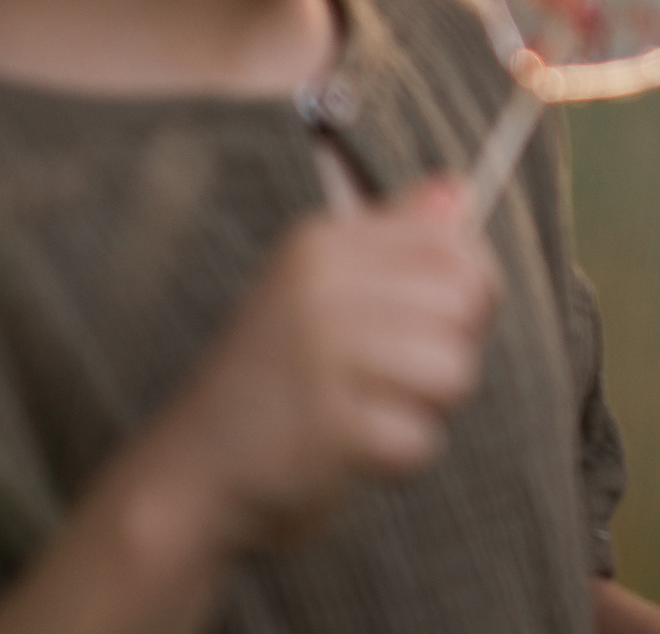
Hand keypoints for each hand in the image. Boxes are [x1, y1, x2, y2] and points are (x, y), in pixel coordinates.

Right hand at [151, 176, 500, 553]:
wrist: (190, 472)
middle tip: (390, 376)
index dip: (469, 291)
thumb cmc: (278, 376)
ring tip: (369, 410)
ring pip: (455, 372)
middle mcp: (320, 288)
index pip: (455, 248)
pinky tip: (348, 450)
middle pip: (464, 306)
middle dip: (452, 349)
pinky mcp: (327, 428)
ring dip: (427, 406)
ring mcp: (320, 356)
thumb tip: (461, 188)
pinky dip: (397, 456)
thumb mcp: (323, 289)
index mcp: (323, 245)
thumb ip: (397, 237)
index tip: (432, 320)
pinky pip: (420, 439)